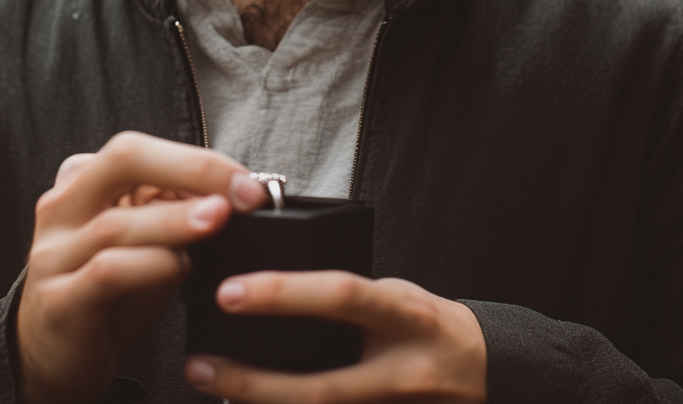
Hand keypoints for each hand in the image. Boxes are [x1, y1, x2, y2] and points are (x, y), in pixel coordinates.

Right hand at [16, 130, 266, 403]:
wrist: (56, 358)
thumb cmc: (110, 292)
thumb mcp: (146, 240)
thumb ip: (175, 210)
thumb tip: (236, 193)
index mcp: (84, 180)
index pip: (139, 148)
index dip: (197, 159)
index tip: (245, 182)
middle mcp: (63, 207)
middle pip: (123, 159)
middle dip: (190, 169)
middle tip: (239, 192)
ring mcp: (54, 254)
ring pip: (117, 222)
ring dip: (177, 220)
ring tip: (219, 221)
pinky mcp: (58, 302)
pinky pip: (108, 272)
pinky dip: (153, 265)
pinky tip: (181, 268)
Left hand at [183, 272, 486, 402]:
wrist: (482, 368)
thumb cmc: (428, 321)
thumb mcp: (393, 292)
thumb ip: (346, 297)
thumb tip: (276, 292)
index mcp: (404, 314)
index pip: (340, 297)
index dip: (284, 294)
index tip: (230, 292)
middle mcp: (400, 369)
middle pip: (320, 387)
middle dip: (253, 382)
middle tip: (200, 367)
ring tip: (214, 390)